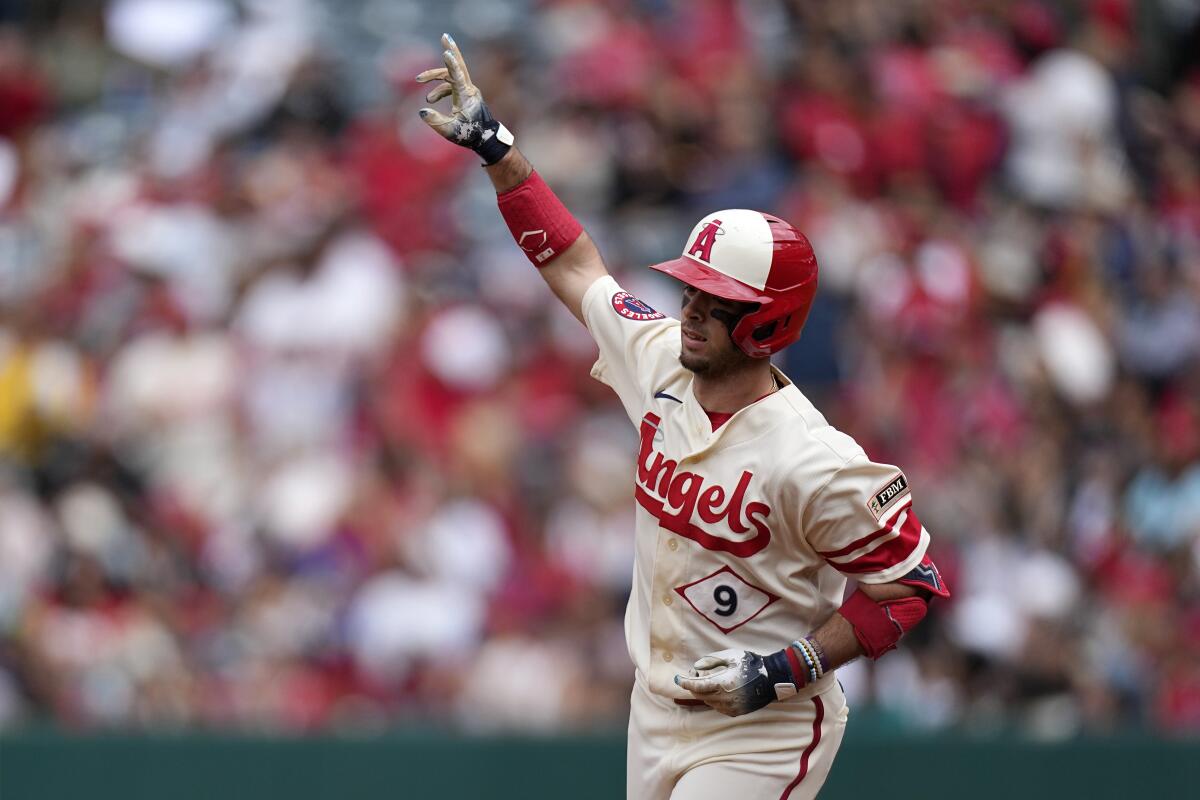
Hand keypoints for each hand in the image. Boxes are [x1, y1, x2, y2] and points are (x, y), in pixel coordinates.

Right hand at [415, 33, 513, 163]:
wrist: (485, 139)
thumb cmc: (470, 135)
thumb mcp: (450, 131)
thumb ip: (435, 121)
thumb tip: (421, 110)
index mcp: (466, 96)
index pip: (458, 76)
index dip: (451, 64)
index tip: (446, 52)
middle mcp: (469, 89)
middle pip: (459, 65)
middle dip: (451, 50)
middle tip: (445, 36)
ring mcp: (468, 90)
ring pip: (450, 75)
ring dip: (435, 76)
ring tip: (419, 80)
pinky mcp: (466, 94)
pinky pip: (450, 84)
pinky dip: (440, 90)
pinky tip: (430, 100)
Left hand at [674, 647, 799, 716]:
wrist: (772, 679)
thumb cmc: (751, 665)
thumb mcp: (731, 657)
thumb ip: (712, 661)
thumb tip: (697, 666)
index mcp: (723, 683)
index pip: (697, 686)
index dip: (685, 683)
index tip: (678, 679)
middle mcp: (725, 698)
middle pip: (700, 695)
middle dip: (694, 686)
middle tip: (695, 675)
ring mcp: (731, 707)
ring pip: (708, 702)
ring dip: (704, 693)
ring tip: (709, 681)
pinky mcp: (735, 712)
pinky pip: (718, 707)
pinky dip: (714, 699)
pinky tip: (719, 690)